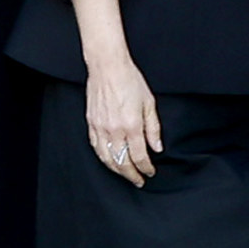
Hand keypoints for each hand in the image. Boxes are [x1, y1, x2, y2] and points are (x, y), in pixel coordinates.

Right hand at [83, 49, 162, 187]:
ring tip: (125, 174)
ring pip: (108, 159)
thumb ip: (153, 128)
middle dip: (132, 175)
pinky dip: (104, 158)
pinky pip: (96, 148)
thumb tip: (157, 147)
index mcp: (132, 125)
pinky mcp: (91, 124)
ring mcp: (101, 128)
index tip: (150, 172)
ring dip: (117, 170)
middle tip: (138, 180)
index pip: (140, 156)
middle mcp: (115, 130)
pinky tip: (109, 161)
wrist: (108, 67)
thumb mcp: (149, 103)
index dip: (146, 168)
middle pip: (123, 162)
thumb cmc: (129, 80)